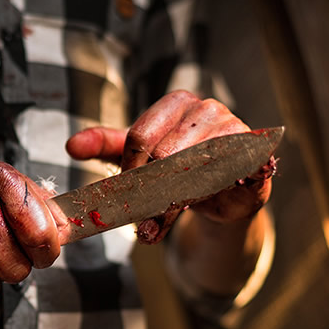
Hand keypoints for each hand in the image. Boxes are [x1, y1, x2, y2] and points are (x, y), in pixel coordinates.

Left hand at [65, 90, 274, 243]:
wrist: (225, 191)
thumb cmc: (178, 167)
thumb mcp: (137, 156)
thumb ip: (105, 146)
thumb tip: (72, 145)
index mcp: (176, 103)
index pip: (140, 137)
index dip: (129, 172)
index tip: (125, 193)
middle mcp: (208, 109)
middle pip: (165, 155)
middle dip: (149, 193)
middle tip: (142, 221)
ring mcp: (236, 129)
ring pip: (194, 170)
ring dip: (173, 204)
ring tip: (159, 225)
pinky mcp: (256, 156)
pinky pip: (225, 179)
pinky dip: (208, 198)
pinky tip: (201, 204)